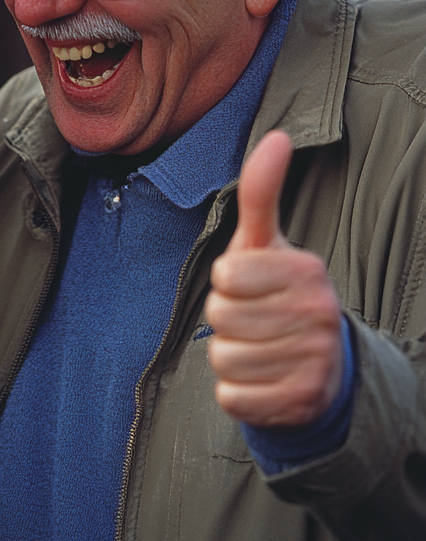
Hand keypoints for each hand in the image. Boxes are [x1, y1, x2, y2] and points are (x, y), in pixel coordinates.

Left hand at [205, 130, 343, 427]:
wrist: (319, 367)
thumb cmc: (276, 293)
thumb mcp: (266, 243)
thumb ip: (262, 192)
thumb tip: (277, 136)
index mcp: (307, 270)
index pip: (226, 275)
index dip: (226, 282)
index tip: (249, 285)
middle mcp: (320, 316)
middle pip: (220, 316)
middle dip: (225, 319)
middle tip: (253, 319)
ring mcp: (316, 363)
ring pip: (224, 358)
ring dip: (229, 356)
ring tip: (259, 349)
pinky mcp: (301, 404)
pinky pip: (232, 397)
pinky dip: (236, 392)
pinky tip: (262, 381)